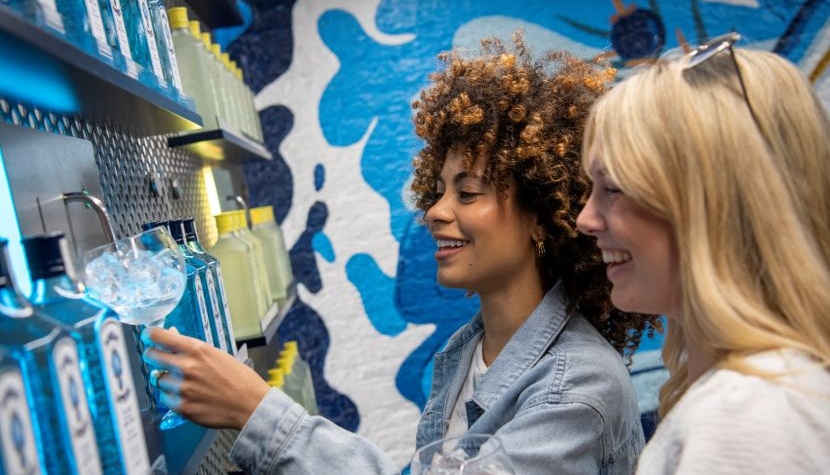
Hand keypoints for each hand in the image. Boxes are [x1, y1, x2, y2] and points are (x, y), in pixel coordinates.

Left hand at [141, 327, 270, 429]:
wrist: (250, 404)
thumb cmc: (238, 378)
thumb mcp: (217, 354)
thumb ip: (192, 347)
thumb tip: (172, 336)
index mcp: (197, 350)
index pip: (159, 336)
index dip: (150, 335)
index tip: (149, 336)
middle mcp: (186, 367)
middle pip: (151, 356)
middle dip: (154, 356)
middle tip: (160, 359)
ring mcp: (182, 388)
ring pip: (159, 380)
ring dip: (168, 380)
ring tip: (186, 383)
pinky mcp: (182, 407)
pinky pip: (165, 398)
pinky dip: (173, 397)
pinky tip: (189, 396)